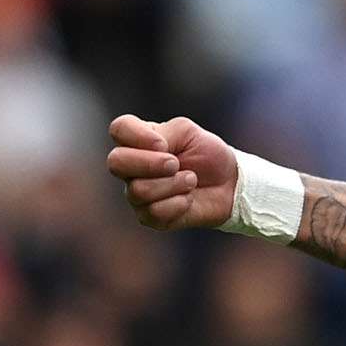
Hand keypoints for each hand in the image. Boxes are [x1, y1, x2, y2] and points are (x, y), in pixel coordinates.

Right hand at [106, 114, 239, 230]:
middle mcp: (131, 167)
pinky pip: (154, 212)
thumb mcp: (190, 133)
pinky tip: (188, 198)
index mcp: (139, 140)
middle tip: (176, 164)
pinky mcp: (148, 216)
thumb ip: (166, 133)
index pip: (119, 129)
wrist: (229, 184)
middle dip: (151, 163)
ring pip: (138, 190)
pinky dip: (179, 203)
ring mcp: (136, 192)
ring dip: (174, 184)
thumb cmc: (208, 154)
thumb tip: (152, 151)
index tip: (163, 144)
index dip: (137, 136)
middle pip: (115, 162)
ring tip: (191, 180)